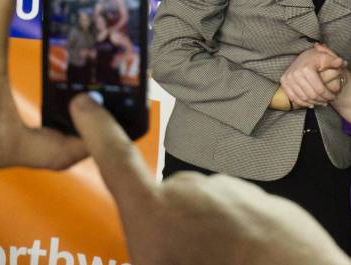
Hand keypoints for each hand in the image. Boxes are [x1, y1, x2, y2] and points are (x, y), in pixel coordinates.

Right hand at [70, 95, 350, 264]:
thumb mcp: (153, 260)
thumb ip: (145, 244)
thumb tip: (147, 238)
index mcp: (156, 214)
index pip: (116, 161)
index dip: (97, 130)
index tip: (84, 101)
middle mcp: (191, 192)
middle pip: (169, 203)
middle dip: (175, 230)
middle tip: (188, 260)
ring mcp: (231, 191)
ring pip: (210, 214)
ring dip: (213, 238)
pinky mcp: (266, 200)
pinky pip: (243, 218)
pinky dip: (244, 239)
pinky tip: (249, 261)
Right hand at [280, 43, 344, 107]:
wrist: (302, 56)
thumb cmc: (316, 57)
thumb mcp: (326, 57)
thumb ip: (334, 61)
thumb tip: (342, 62)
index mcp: (306, 68)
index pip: (319, 89)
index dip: (328, 95)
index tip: (334, 97)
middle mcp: (295, 73)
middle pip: (311, 95)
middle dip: (321, 100)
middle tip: (328, 101)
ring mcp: (288, 78)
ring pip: (303, 98)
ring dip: (314, 102)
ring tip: (321, 102)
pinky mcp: (284, 82)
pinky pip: (294, 97)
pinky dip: (303, 103)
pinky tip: (311, 103)